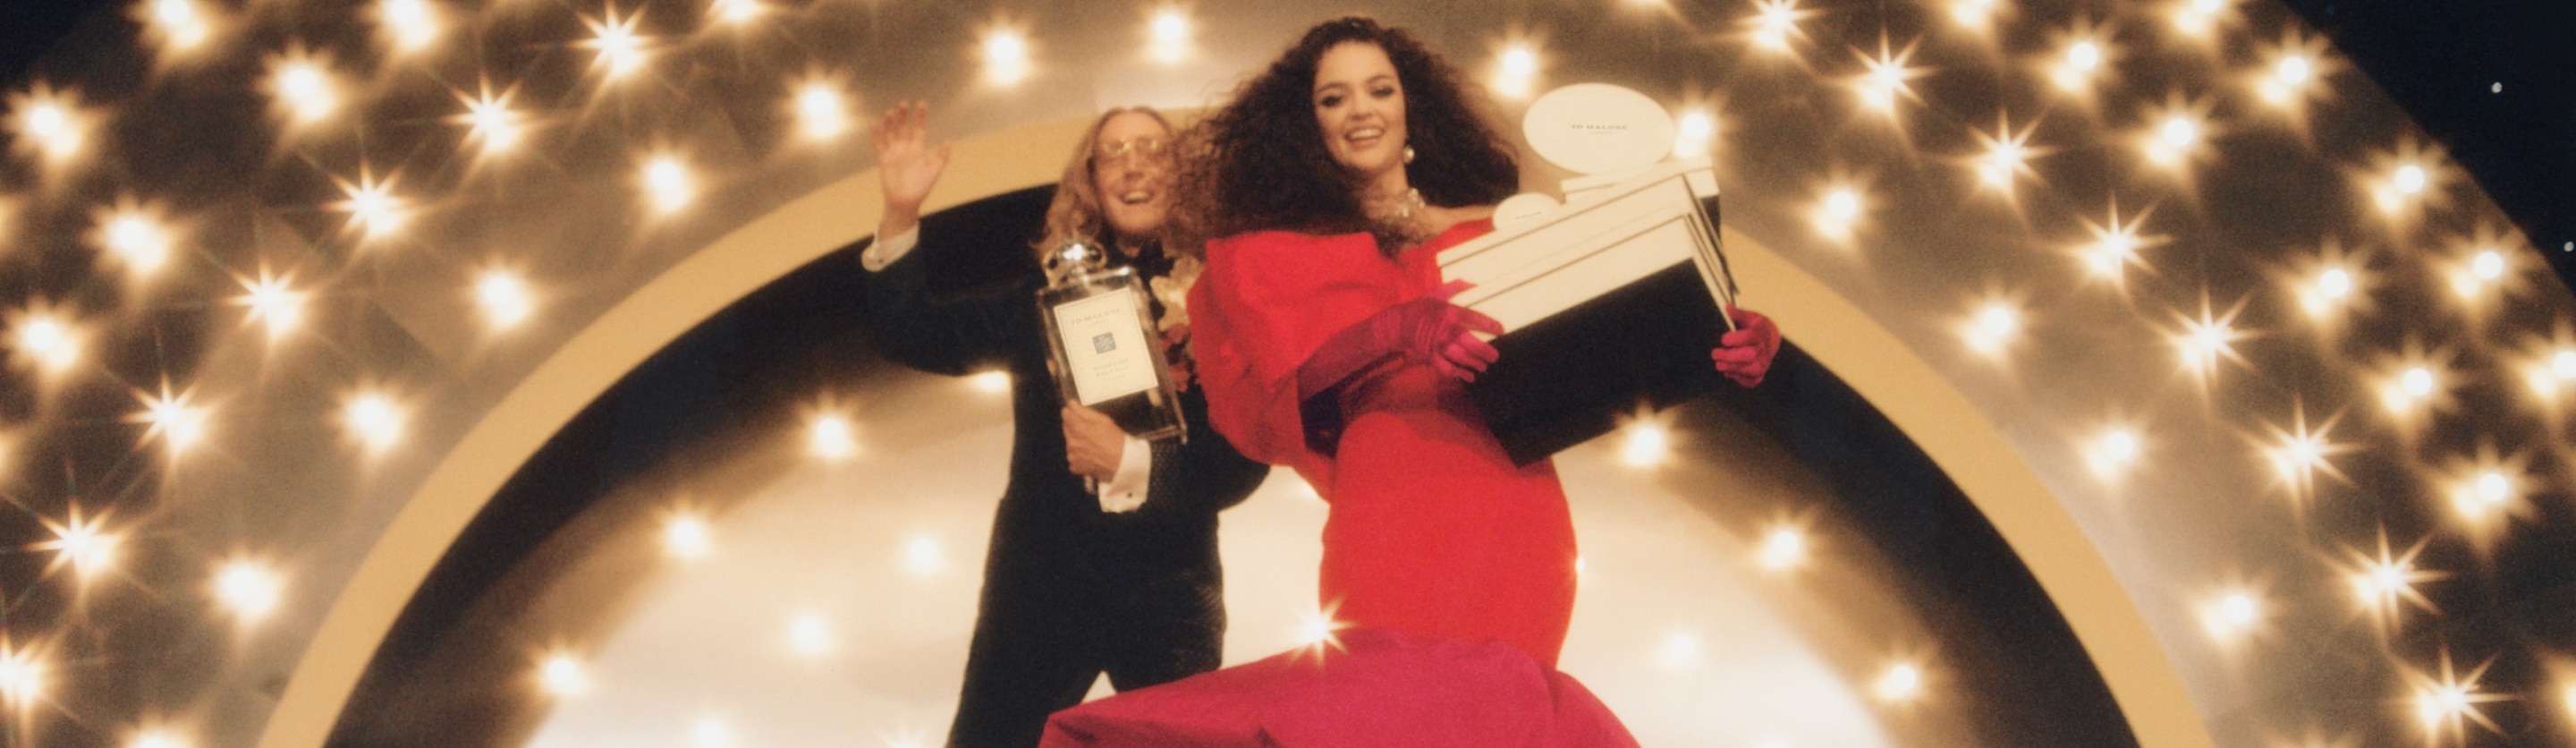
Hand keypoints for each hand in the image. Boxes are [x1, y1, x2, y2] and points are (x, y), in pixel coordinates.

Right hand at [871, 101, 951, 238]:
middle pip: (903, 128)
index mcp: (917, 149)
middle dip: (903, 116)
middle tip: (903, 104)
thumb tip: (949, 141)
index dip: (920, 117)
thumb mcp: (934, 171)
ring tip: (890, 112)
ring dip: (890, 123)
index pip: (919, 129)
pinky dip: (876, 135)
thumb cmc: (921, 188)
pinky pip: (878, 145)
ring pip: (890, 134)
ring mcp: (893, 153)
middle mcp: (905, 149)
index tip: (921, 104)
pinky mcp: (883, 160)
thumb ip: (942, 156)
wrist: (905, 202)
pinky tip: (874, 123)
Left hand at [1062, 403, 1124, 482]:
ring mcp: (1072, 456)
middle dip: (1075, 427)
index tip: (1075, 411)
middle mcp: (1072, 443)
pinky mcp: (1075, 466)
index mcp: (1078, 429)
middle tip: (1091, 431)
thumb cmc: (1116, 442)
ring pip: (1070, 443)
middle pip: (1066, 429)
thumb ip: (1084, 411)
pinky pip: (1073, 457)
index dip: (1071, 412)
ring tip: (1093, 444)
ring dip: (1077, 441)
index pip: (1065, 415)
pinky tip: (1091, 454)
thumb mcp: (1103, 420)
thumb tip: (1071, 405)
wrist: (1123, 463)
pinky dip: (1079, 455)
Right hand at [1379, 280, 1503, 380]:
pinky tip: (1469, 376)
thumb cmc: (1421, 308)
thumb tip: (1475, 284)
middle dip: (1484, 351)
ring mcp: (1437, 345)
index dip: (1489, 325)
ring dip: (1474, 363)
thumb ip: (1456, 287)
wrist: (1399, 325)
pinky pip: (1446, 368)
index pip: (1473, 318)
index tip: (1500, 330)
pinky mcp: (1431, 357)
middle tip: (1495, 356)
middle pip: (1468, 343)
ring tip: (1484, 366)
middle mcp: (1444, 330)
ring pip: (1459, 357)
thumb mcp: (1437, 293)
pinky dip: (1458, 374)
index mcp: (1448, 312)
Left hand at [1711, 306, 1779, 387]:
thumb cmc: (1756, 326)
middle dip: (1730, 356)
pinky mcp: (1761, 374)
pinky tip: (1729, 373)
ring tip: (1719, 365)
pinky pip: (1752, 381)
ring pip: (1752, 370)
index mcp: (1761, 332)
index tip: (1723, 339)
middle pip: (1750, 355)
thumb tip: (1726, 308)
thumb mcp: (1748, 316)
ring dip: (1733, 369)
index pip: (1749, 337)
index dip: (1735, 339)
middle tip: (1715, 354)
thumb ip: (1737, 313)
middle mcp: (1764, 349)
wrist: (1770, 338)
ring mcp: (1764, 363)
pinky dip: (1740, 379)